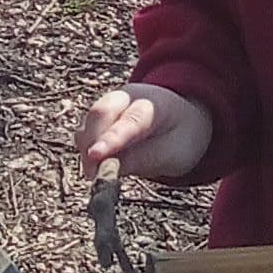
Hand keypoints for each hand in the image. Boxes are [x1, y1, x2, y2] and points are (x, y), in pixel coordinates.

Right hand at [75, 81, 214, 179]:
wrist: (185, 116)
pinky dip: (86, 148)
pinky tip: (95, 165)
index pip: (131, 121)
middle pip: (101, 113)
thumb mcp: (175, 153)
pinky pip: (86, 130)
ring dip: (86, 148)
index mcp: (155, 104)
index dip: (111, 139)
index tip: (95, 156)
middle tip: (92, 175)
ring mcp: (112, 102)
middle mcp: (129, 97)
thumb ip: (145, 159)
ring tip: (96, 174)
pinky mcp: (101, 114)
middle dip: (91, 143)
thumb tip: (110, 170)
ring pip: (89, 121)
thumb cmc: (182, 136)